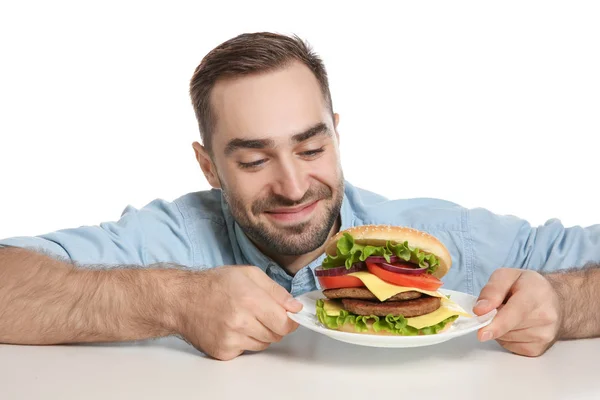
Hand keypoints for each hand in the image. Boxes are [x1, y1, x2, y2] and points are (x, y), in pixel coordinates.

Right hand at [173, 265, 302, 359]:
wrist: (182, 300)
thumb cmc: (215, 284)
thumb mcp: (248, 274)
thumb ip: (276, 290)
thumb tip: (296, 307)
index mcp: (250, 299)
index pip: (285, 322)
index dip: (290, 320)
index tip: (288, 315)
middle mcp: (240, 321)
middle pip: (277, 335)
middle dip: (274, 325)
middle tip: (260, 312)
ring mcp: (231, 339)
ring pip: (264, 344)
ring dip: (260, 333)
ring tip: (244, 318)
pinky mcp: (223, 351)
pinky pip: (247, 351)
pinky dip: (245, 341)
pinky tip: (232, 327)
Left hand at [473, 268, 561, 356]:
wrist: (558, 301)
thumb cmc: (529, 286)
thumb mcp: (507, 276)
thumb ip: (491, 290)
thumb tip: (479, 310)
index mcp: (536, 295)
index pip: (515, 313)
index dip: (497, 324)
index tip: (482, 333)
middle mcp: (545, 317)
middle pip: (505, 327)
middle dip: (493, 319)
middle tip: (500, 306)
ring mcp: (544, 336)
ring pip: (505, 338)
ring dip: (499, 328)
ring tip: (510, 314)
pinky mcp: (539, 349)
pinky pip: (510, 346)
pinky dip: (505, 337)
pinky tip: (515, 325)